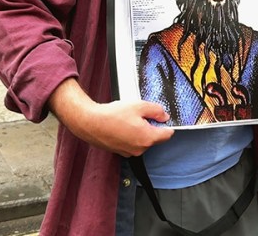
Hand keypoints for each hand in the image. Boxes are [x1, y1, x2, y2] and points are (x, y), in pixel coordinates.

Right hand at [49, 79, 173, 156]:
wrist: (90, 123)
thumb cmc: (113, 114)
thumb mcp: (139, 106)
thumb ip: (156, 111)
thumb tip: (165, 116)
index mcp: (148, 138)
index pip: (167, 134)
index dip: (167, 125)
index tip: (163, 118)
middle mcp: (140, 149)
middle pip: (155, 138)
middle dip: (151, 127)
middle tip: (141, 115)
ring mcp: (130, 152)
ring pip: (142, 140)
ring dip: (140, 131)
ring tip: (128, 120)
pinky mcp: (120, 152)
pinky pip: (131, 143)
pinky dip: (130, 136)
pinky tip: (121, 126)